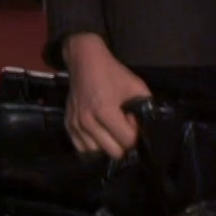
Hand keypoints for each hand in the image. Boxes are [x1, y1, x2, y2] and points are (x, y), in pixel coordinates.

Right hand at [62, 34, 149, 158]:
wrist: (85, 62)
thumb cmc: (112, 74)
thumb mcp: (136, 85)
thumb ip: (146, 107)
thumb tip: (147, 127)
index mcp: (105, 110)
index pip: (127, 140)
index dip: (134, 133)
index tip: (131, 121)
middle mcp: (88, 121)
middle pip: (113, 151)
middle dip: (122, 142)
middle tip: (122, 127)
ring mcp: (76, 124)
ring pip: (97, 153)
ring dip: (106, 145)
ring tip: (110, 130)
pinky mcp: (68, 126)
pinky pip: (82, 149)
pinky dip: (92, 146)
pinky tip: (99, 135)